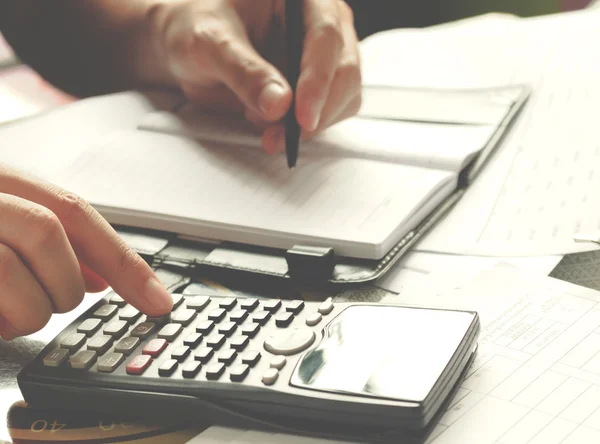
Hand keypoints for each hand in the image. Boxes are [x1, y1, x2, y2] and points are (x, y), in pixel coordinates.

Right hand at [0, 165, 172, 340]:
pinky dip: (1, 324)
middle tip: (54, 304)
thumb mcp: (4, 225)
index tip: (158, 300)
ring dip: (26, 311)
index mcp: (1, 180)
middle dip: (64, 285)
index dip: (123, 260)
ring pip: (7, 269)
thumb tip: (99, 282)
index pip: (75, 210)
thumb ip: (51, 245)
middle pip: (47, 232)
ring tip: (12, 316)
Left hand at [147, 0, 361, 153]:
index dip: (318, 78)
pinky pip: (327, 113)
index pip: (325, 34)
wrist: (188, 43)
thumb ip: (244, 71)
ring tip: (267, 131)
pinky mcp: (318, 84)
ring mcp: (323, 54)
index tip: (302, 117)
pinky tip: (272, 128)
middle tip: (283, 136)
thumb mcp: (209, 43)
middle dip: (318, 110)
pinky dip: (305, 130)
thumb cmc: (194, 26)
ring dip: (311, 125)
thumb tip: (279, 105)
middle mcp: (320, 20)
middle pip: (344, 69)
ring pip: (343, 96)